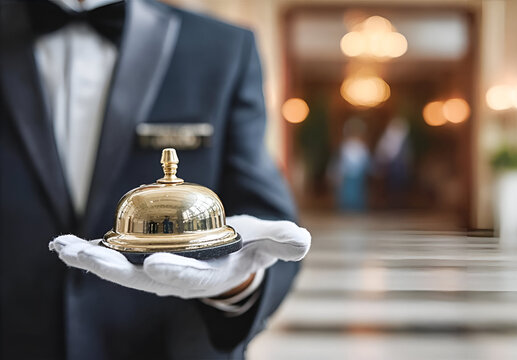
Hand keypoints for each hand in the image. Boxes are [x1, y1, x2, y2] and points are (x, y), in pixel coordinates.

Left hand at [49, 215, 310, 298]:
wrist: (226, 258)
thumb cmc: (247, 248)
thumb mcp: (268, 242)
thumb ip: (283, 242)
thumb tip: (301, 242)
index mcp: (205, 276)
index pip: (188, 277)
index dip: (173, 271)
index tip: (154, 265)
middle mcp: (174, 279)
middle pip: (141, 277)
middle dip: (113, 269)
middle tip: (88, 258)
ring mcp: (153, 271)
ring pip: (119, 269)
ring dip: (91, 260)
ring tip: (63, 248)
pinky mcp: (140, 260)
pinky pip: (112, 256)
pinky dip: (88, 252)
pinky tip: (63, 244)